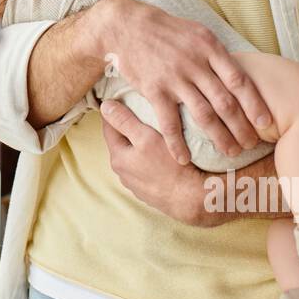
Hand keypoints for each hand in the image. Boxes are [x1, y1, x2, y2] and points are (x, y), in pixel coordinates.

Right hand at [97, 0, 273, 161]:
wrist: (126, 25)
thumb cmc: (166, 30)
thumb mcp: (197, 32)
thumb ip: (217, 54)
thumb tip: (240, 75)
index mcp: (210, 48)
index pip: (240, 81)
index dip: (255, 104)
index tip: (266, 123)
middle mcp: (196, 63)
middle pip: (226, 102)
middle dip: (241, 127)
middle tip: (251, 145)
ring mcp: (175, 77)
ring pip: (204, 115)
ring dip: (219, 137)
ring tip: (230, 153)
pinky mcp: (154, 89)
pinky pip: (169, 122)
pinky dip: (177, 143)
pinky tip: (184, 158)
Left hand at [100, 98, 216, 225]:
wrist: (193, 200)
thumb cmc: (170, 167)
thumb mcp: (146, 138)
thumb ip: (124, 121)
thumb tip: (105, 106)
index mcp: (118, 158)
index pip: (109, 127)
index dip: (115, 110)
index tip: (124, 98)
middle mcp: (123, 173)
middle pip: (122, 142)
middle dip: (129, 127)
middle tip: (143, 110)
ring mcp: (137, 184)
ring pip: (135, 156)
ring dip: (142, 144)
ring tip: (156, 131)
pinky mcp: (151, 190)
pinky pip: (148, 168)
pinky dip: (152, 158)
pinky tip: (165, 154)